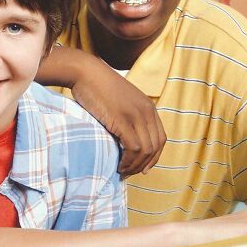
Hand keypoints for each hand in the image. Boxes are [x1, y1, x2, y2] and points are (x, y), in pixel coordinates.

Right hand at [71, 62, 165, 176]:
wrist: (85, 72)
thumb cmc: (96, 86)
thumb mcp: (120, 101)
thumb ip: (127, 115)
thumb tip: (123, 135)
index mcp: (149, 107)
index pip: (160, 138)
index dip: (154, 157)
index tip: (142, 168)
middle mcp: (147, 112)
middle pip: (155, 147)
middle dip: (144, 165)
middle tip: (130, 173)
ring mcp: (136, 116)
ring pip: (146, 150)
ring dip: (135, 165)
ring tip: (122, 171)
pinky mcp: (123, 120)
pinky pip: (134, 148)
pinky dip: (129, 160)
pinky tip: (119, 165)